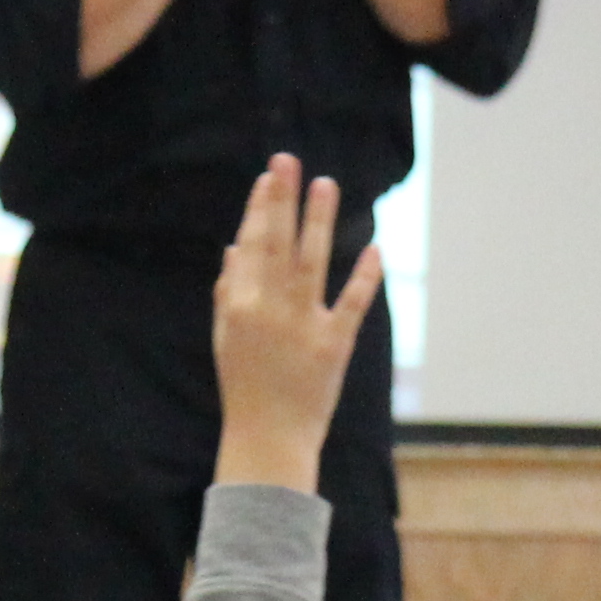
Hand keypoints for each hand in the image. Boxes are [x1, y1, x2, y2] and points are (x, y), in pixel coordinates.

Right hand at [211, 154, 377, 493]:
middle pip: (278, 245)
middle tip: (289, 162)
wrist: (268, 438)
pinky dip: (366, 276)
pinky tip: (375, 246)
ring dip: (320, 221)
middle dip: (283, 200)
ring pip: (313, 262)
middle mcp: (269, 310)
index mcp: (239, 306)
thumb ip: (228, 292)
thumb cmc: (244, 387)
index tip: (267, 177)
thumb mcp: (225, 338)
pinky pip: (352, 303)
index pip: (251, 246)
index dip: (260, 209)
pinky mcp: (334, 344)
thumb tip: (234, 248)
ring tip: (326, 185)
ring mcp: (303, 326)